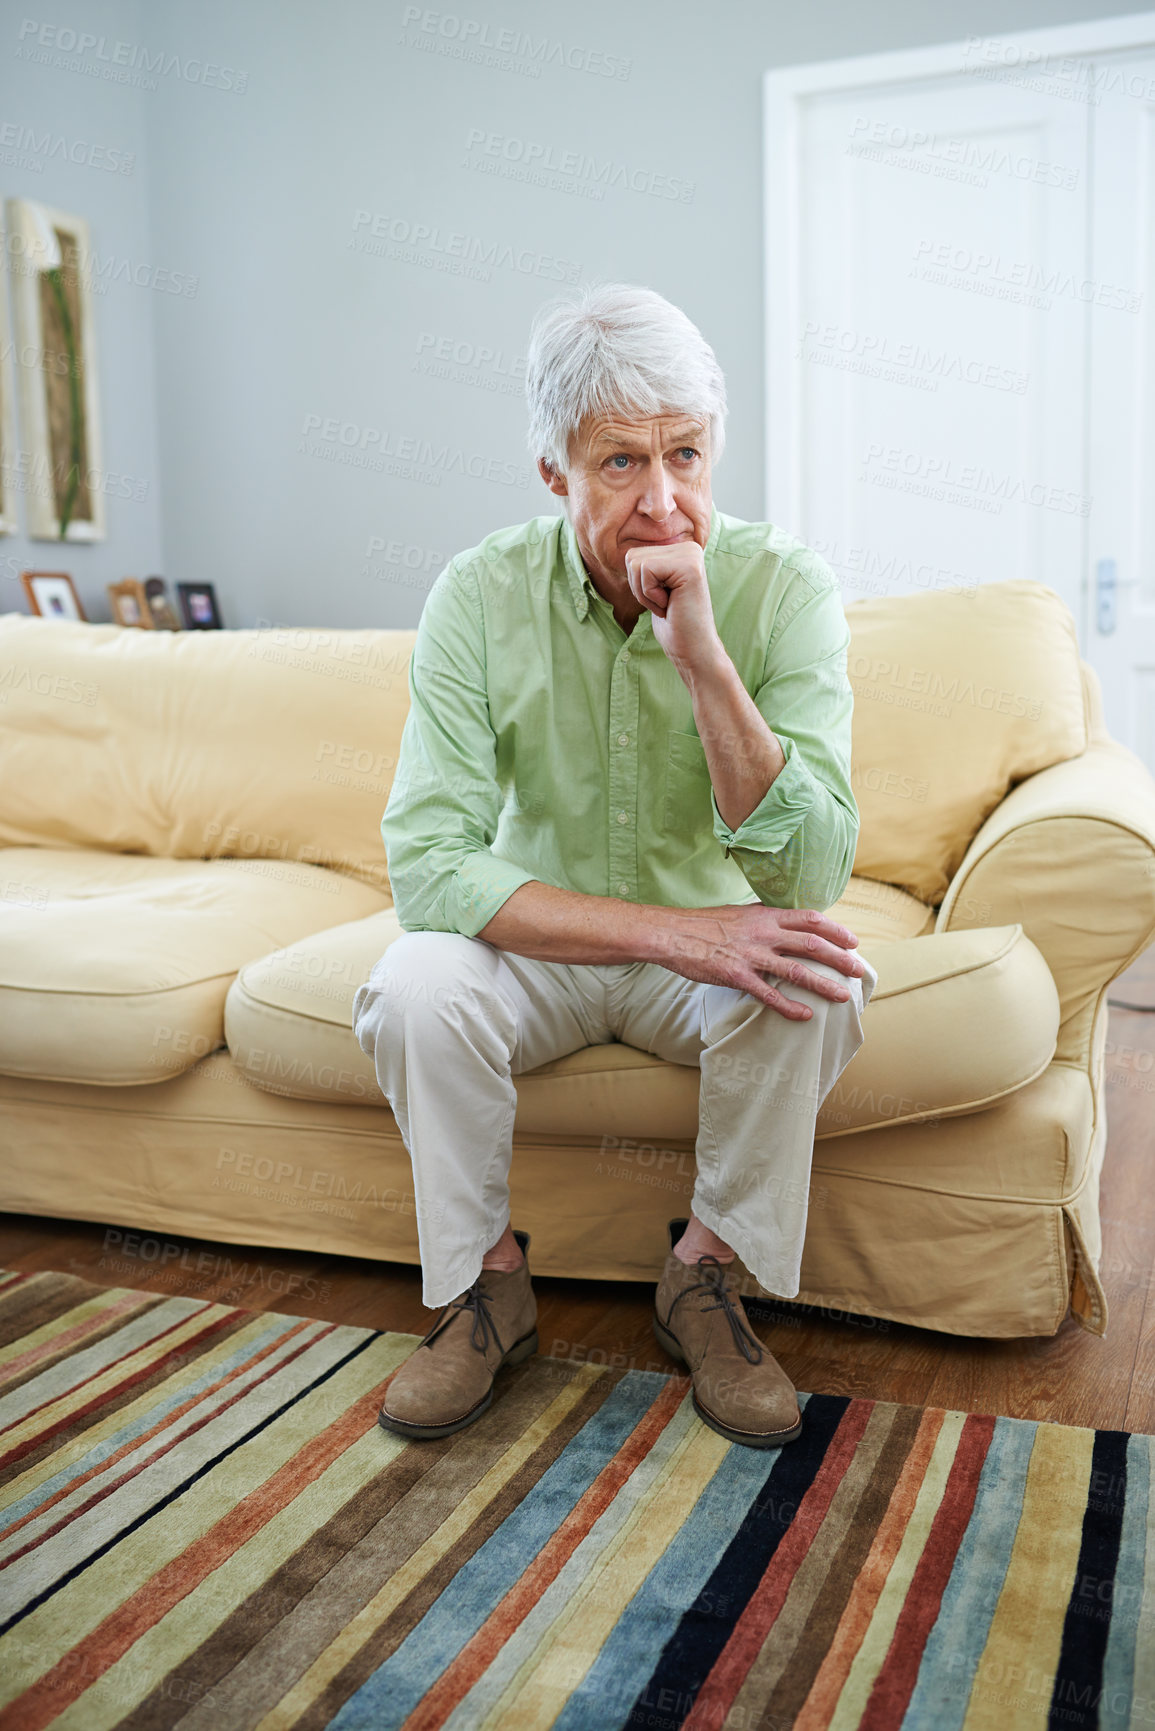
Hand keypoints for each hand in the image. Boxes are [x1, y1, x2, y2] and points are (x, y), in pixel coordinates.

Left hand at [623, 540, 721, 672]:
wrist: (694, 650)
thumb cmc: (673, 625)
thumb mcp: (655, 589)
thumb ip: (647, 568)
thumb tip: (629, 555)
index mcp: (681, 550)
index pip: (634, 555)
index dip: (638, 585)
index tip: (662, 600)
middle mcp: (689, 547)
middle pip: (632, 557)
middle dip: (639, 588)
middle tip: (664, 604)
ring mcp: (691, 554)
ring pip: (637, 563)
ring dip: (645, 593)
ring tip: (668, 604)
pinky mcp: (689, 566)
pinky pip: (646, 570)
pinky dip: (650, 595)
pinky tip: (670, 605)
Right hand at [660, 903, 864, 1020]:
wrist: (673, 934)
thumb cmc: (704, 924)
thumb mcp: (740, 913)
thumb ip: (765, 918)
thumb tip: (785, 922)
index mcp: (766, 915)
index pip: (810, 918)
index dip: (835, 930)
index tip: (852, 941)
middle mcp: (763, 933)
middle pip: (812, 944)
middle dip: (839, 958)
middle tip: (858, 970)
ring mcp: (752, 955)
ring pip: (797, 971)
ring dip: (824, 984)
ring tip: (842, 996)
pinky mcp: (738, 976)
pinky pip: (769, 995)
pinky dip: (789, 1007)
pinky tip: (805, 1015)